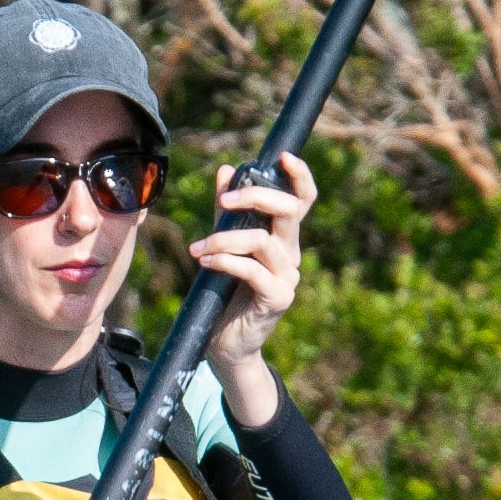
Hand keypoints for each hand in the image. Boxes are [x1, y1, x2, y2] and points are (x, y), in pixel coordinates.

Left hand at [190, 151, 315, 428]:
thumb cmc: (224, 294)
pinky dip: (224, 261)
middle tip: (223, 203)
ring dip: (223, 240)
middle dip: (255, 198)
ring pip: (262, 241)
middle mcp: (291, 255)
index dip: (299, 176)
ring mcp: (287, 278)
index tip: (282, 156)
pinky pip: (252, 270)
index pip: (303, 201)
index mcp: (283, 239)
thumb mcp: (223, 246)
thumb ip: (226, 212)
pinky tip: (203, 262)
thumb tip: (226, 169)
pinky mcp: (277, 299)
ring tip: (197, 249)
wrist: (225, 344)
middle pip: (288, 211)